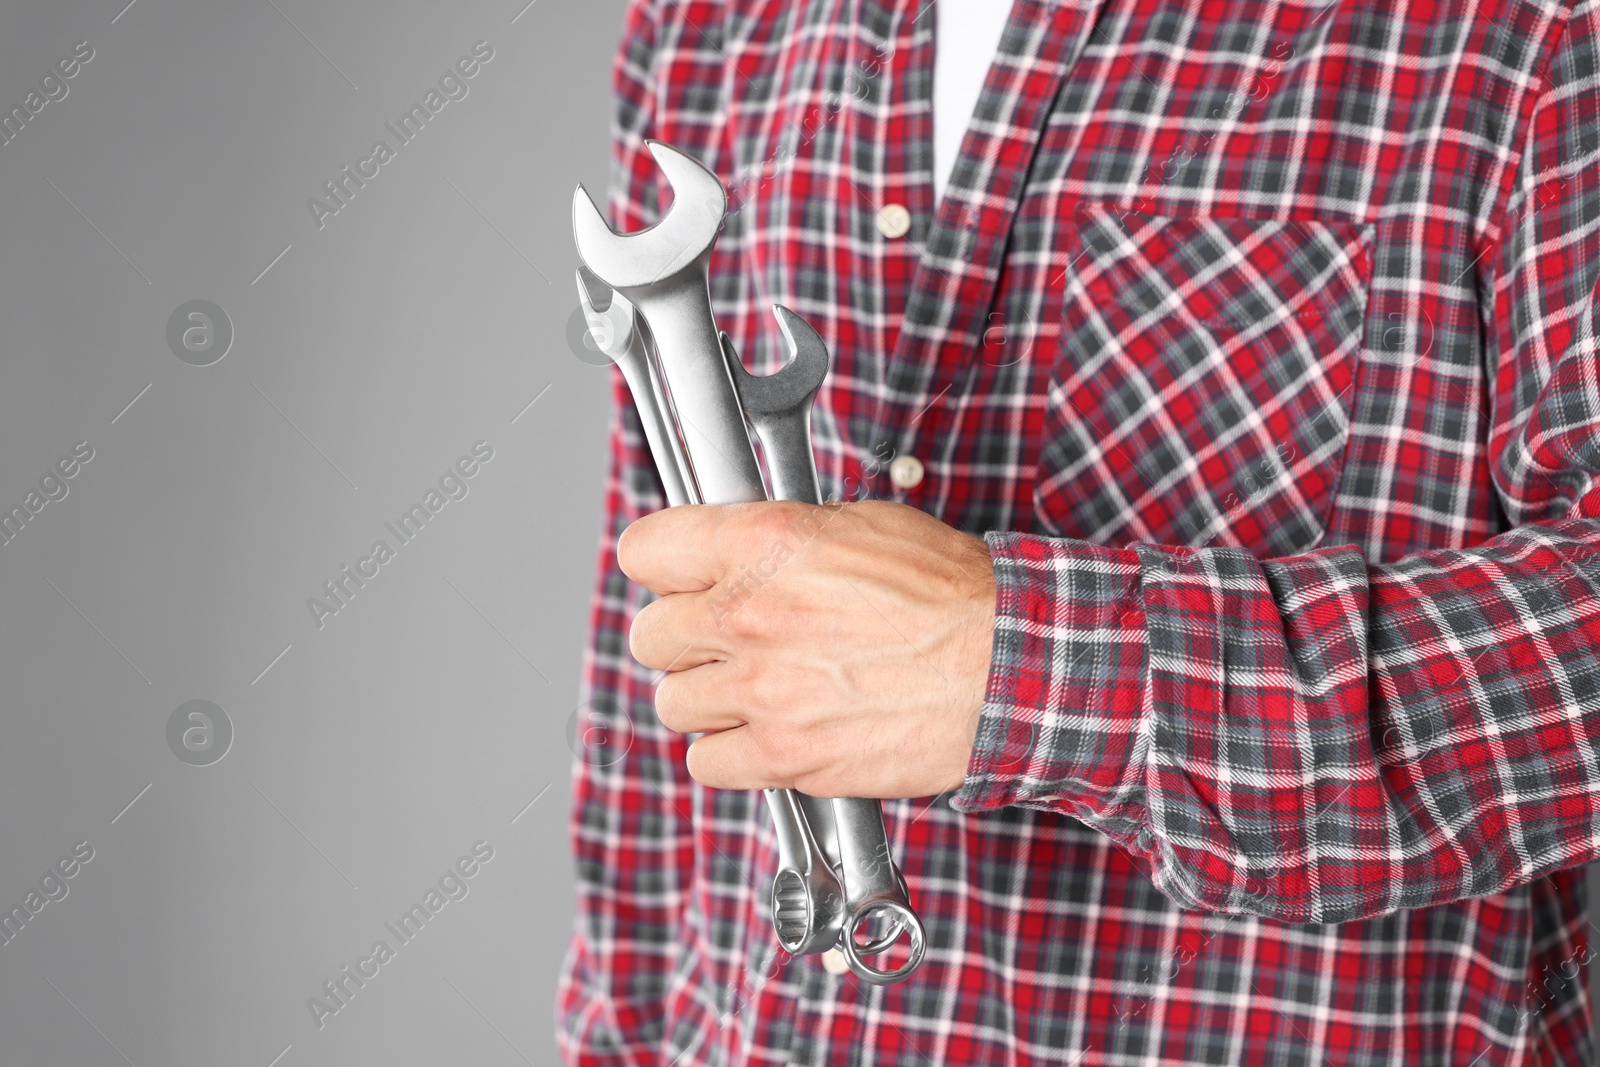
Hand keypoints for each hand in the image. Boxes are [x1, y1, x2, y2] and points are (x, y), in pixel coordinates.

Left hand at [617, 499, 995, 797]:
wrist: (1008, 668)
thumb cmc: (951, 596)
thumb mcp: (862, 525)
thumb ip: (783, 537)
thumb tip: (742, 549)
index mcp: (763, 544)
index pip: (645, 550)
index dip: (663, 564)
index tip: (676, 575)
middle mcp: (749, 616)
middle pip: (650, 635)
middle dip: (683, 636)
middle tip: (723, 638)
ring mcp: (761, 691)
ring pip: (672, 703)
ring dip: (706, 697)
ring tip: (754, 688)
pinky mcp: (783, 757)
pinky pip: (707, 764)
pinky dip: (731, 754)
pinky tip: (768, 732)